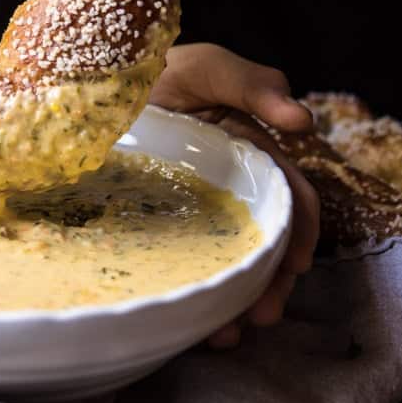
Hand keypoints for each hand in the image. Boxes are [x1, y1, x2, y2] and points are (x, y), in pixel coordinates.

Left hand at [150, 43, 319, 347]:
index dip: (300, 233)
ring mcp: (192, 216)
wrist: (98, 81)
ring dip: (235, 303)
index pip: (290, 200)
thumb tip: (303, 120)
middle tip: (262, 315)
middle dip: (270, 284)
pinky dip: (192, 298)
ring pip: (225, 265)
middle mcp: (229, 193)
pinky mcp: (155, 231)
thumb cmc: (162, 68)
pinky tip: (191, 326)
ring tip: (227, 335)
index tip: (295, 263)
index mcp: (252, 158)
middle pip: (262, 245)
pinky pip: (178, 268)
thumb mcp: (208, 67)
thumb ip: (254, 85)